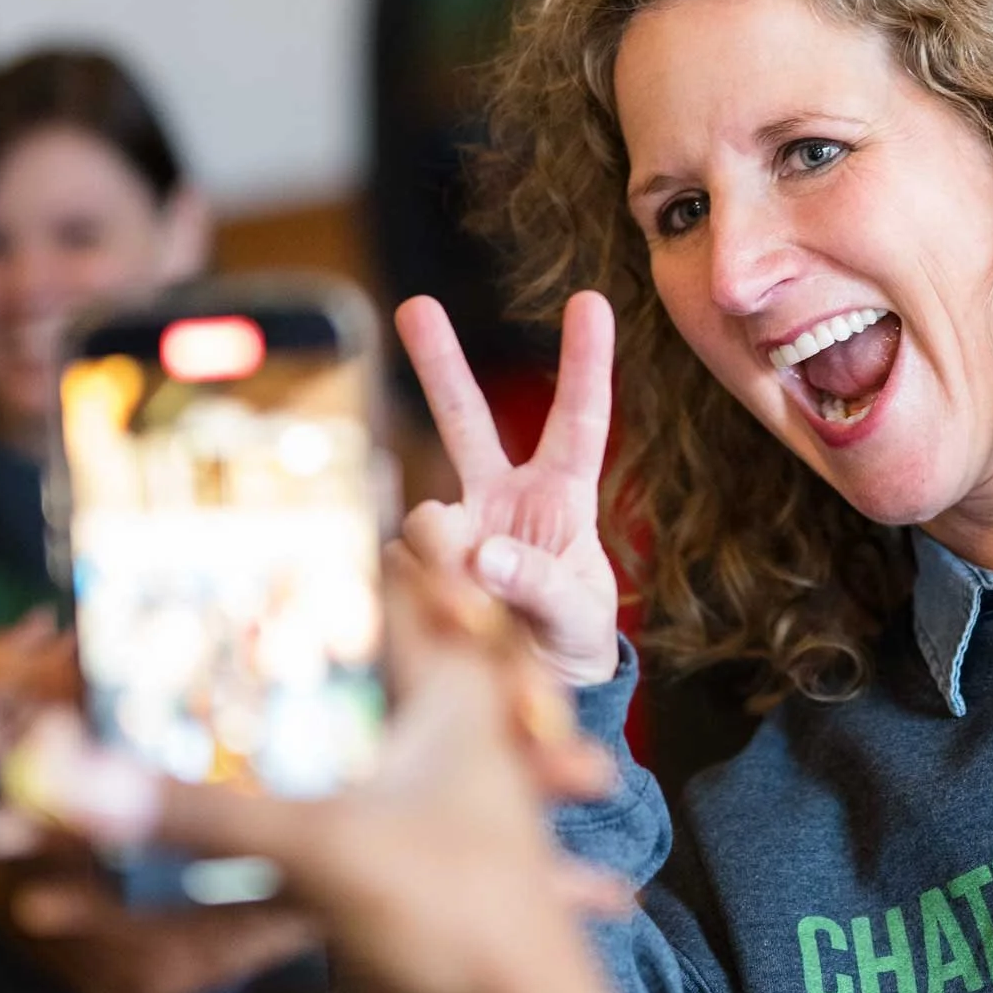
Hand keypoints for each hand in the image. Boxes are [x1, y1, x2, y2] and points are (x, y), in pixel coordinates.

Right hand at [0, 560, 630, 992]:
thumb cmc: (458, 917)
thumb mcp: (323, 848)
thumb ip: (194, 812)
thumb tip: (64, 780)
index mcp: (440, 685)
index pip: (353, 588)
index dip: (270, 565)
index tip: (177, 547)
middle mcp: (413, 725)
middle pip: (290, 674)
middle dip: (200, 667)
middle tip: (99, 637)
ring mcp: (383, 795)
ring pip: (270, 751)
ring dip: (189, 753)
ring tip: (80, 722)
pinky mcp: (356, 860)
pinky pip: (265, 821)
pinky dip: (201, 825)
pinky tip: (117, 826)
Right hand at [395, 290, 621, 689]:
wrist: (534, 693)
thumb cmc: (570, 639)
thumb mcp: (579, 615)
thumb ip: (542, 584)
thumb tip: (484, 556)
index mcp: (558, 496)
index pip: (578, 421)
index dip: (585, 362)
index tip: (591, 299)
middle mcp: (499, 499)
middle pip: (465, 418)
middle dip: (438, 362)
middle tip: (416, 305)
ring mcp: (453, 532)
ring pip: (426, 517)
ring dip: (446, 556)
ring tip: (473, 607)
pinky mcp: (413, 568)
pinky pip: (401, 570)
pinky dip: (420, 596)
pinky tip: (440, 624)